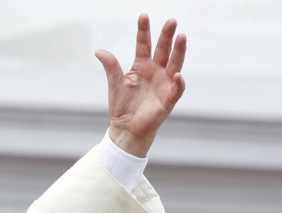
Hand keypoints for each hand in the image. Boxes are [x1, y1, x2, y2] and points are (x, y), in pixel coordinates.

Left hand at [97, 14, 186, 156]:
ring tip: (182, 37)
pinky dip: (178, 82)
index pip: (144, 45)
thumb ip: (111, 67)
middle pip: (163, 50)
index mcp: (141, 66)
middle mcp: (155, 71)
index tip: (143, 16)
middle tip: (171, 21)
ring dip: (179, 51)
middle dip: (167, 36)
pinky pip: (176, 89)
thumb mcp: (115, 84)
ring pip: (174, 64)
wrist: (126, 129)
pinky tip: (177, 74)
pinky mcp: (168, 99)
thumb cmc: (122, 106)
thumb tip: (99, 51)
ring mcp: (164, 84)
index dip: (144, 31)